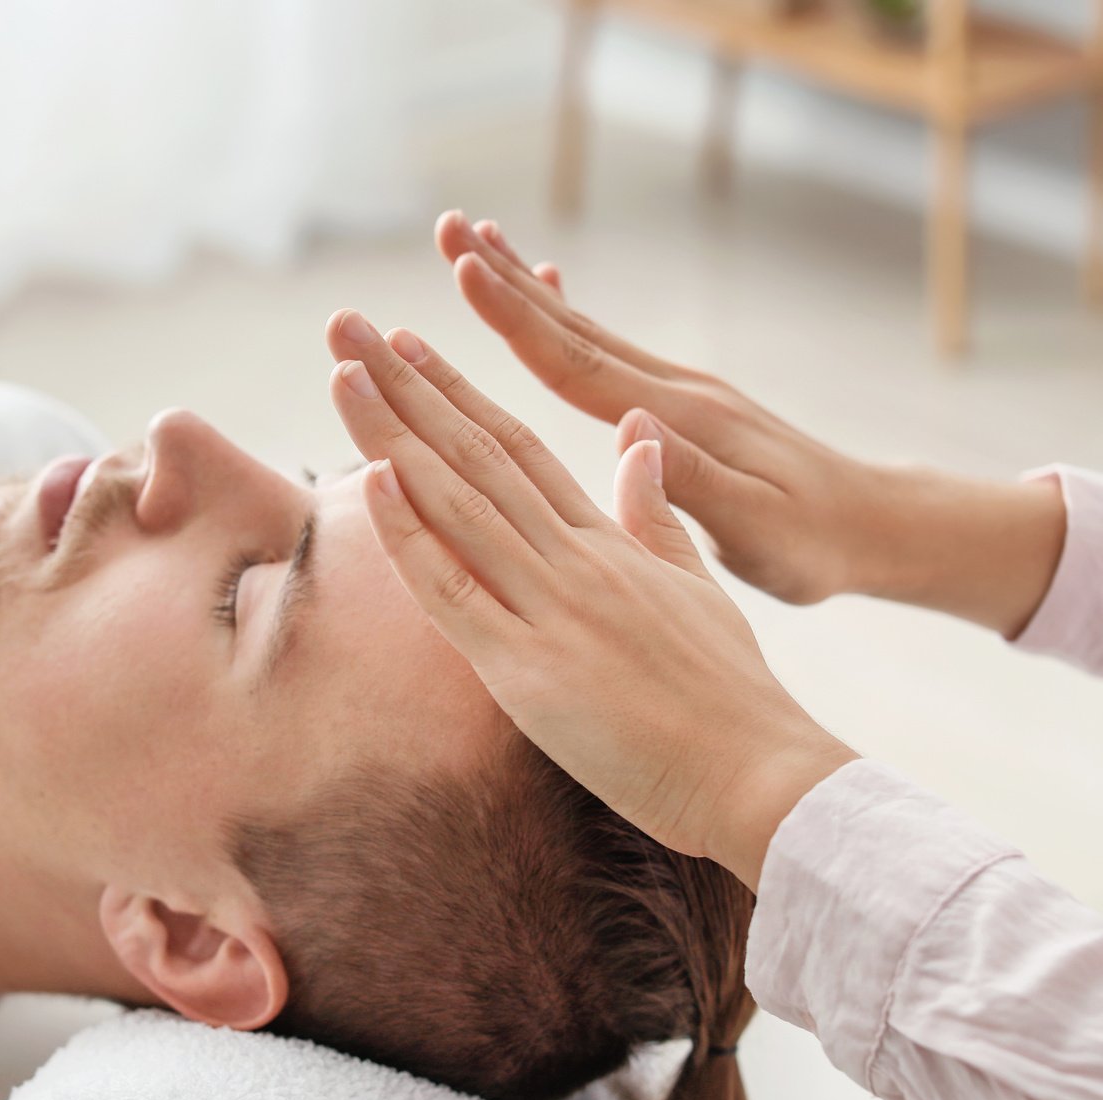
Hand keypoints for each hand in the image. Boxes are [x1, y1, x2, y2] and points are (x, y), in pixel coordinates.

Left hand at [323, 308, 856, 886]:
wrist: (759, 771)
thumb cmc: (728, 696)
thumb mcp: (694, 587)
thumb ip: (656, 515)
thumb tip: (640, 446)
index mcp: (605, 543)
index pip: (517, 447)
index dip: (457, 393)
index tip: (407, 346)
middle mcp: (572, 559)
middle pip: (476, 453)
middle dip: (406, 386)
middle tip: (347, 325)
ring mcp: (551, 608)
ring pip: (457, 503)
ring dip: (393, 433)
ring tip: (344, 370)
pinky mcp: (529, 670)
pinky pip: (455, 593)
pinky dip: (411, 534)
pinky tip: (373, 476)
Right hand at [435, 213, 1067, 635]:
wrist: (876, 527)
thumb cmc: (814, 544)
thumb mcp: (755, 527)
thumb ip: (690, 481)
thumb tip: (633, 427)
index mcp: (680, 421)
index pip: (580, 363)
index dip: (517, 322)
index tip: (465, 272)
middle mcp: (674, 391)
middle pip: (572, 327)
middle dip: (505, 280)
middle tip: (446, 229)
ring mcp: (678, 392)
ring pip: (584, 330)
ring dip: (524, 287)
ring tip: (473, 242)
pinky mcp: (681, 406)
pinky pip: (606, 350)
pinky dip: (566, 315)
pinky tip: (548, 288)